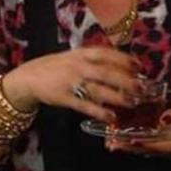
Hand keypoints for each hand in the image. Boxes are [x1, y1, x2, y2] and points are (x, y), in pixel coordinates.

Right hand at [2, 46, 141, 122]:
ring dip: (116, 97)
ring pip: (98, 90)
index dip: (124, 59)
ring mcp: (71, 82)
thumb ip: (93, 58)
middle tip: (141, 87)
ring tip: (131, 103)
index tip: (139, 66)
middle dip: (125, 80)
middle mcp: (78, 66)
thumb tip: (120, 63)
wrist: (29, 77)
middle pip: (106, 72)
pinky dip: (99, 112)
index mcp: (81, 54)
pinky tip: (111, 117)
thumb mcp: (74, 56)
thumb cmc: (56, 66)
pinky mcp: (65, 98)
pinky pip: (85, 106)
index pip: (106, 54)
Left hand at [107, 97, 170, 156]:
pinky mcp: (162, 145)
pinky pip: (146, 145)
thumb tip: (165, 119)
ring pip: (146, 150)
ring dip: (128, 147)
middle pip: (150, 150)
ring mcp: (168, 149)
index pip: (162, 146)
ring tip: (111, 142)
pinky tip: (120, 139)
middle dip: (130, 148)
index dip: (146, 144)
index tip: (131, 140)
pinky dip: (133, 143)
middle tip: (113, 143)